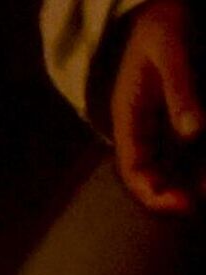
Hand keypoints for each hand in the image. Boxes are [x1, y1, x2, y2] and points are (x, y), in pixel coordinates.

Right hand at [110, 0, 203, 213]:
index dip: (154, 193)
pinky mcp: (183, 116)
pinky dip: (200, 162)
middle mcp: (144, 128)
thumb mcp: (172, 49)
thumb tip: (194, 130)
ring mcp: (163, 123)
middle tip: (204, 200)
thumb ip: (181, 89)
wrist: (165, 5)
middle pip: (154, 176)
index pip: (135, 169)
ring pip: (175, 165)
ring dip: (193, 180)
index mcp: (129, 118)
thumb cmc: (165, 22)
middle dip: (177, 194)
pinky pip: (191, 149)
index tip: (184, 203)